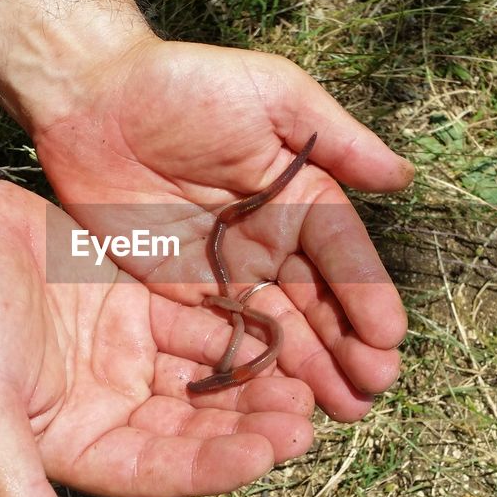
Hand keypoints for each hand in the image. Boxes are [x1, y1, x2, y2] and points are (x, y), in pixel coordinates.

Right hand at [0, 181, 315, 496]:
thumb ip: (12, 490)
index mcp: (76, 444)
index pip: (156, 467)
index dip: (210, 464)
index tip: (265, 454)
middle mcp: (109, 407)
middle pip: (192, 426)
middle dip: (248, 425)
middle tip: (304, 420)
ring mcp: (126, 355)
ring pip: (203, 376)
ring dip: (252, 381)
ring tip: (303, 381)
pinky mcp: (136, 306)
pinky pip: (196, 322)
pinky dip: (235, 328)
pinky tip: (278, 327)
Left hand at [19, 37, 413, 421]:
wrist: (92, 99)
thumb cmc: (185, 84)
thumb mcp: (271, 94)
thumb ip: (336, 139)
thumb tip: (405, 177)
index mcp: (301, 196)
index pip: (343, 254)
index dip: (367, 295)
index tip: (389, 338)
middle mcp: (273, 241)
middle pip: (319, 303)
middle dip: (349, 347)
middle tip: (373, 391)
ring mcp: (229, 271)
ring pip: (280, 329)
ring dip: (312, 370)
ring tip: (344, 412)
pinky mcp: (182, 292)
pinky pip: (224, 337)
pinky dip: (252, 369)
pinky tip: (275, 403)